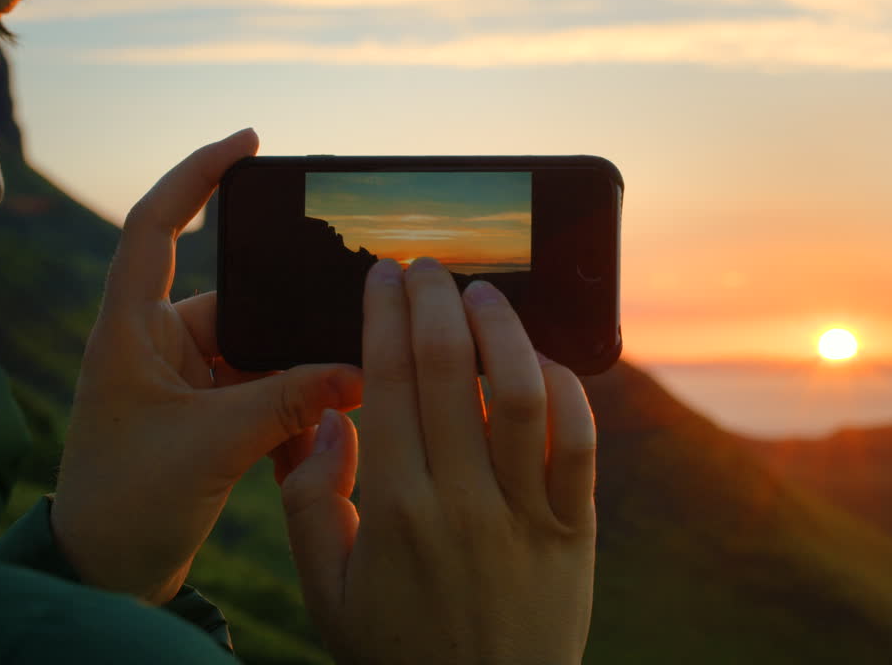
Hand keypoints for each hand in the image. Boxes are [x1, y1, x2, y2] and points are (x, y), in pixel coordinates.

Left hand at [51, 129, 362, 603]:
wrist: (107, 572)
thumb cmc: (126, 502)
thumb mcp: (211, 445)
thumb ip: (288, 401)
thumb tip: (362, 370)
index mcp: (131, 329)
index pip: (154, 225)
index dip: (196, 174)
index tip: (247, 141)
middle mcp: (157, 342)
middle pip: (239, 296)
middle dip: (292, 313)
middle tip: (350, 307)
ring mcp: (185, 377)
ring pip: (262, 348)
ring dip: (300, 373)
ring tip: (345, 385)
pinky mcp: (209, 411)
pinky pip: (267, 388)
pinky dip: (296, 404)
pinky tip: (324, 429)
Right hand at [281, 258, 596, 664]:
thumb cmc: (398, 651)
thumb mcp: (327, 593)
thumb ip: (312, 506)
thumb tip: (329, 424)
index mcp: (391, 508)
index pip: (386, 381)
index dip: (385, 315)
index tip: (384, 275)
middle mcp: (459, 500)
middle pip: (447, 369)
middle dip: (435, 300)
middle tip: (430, 266)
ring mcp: (523, 512)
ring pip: (518, 393)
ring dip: (502, 329)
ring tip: (486, 294)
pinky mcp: (573, 527)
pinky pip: (580, 442)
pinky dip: (567, 391)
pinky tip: (544, 364)